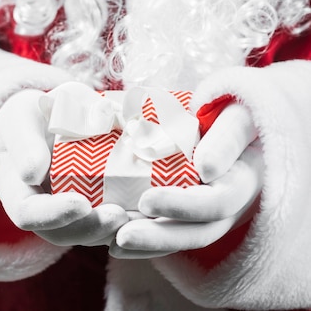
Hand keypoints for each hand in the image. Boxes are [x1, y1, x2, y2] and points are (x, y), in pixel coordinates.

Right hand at [0, 88, 128, 245]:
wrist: (48, 118)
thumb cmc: (30, 115)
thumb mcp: (20, 117)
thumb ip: (24, 141)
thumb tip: (33, 173)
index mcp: (15, 190)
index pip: (27, 213)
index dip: (53, 214)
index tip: (81, 203)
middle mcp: (41, 210)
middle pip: (61, 233)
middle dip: (91, 228)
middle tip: (119, 216)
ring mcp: (69, 213)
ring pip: (90, 234)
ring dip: (115, 231)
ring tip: (142, 217)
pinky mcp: (95, 208)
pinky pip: (111, 223)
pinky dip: (132, 222)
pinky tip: (154, 211)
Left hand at [110, 103, 263, 258]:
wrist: (230, 122)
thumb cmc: (233, 113)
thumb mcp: (238, 116)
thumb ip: (226, 138)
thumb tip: (205, 169)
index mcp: (243, 180)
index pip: (218, 201)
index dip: (183, 205)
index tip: (147, 200)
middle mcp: (230, 206)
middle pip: (199, 232)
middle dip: (159, 235)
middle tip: (123, 234)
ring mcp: (211, 215)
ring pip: (182, 239)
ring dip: (148, 245)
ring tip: (114, 243)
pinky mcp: (190, 217)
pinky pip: (169, 236)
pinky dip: (144, 245)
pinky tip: (114, 245)